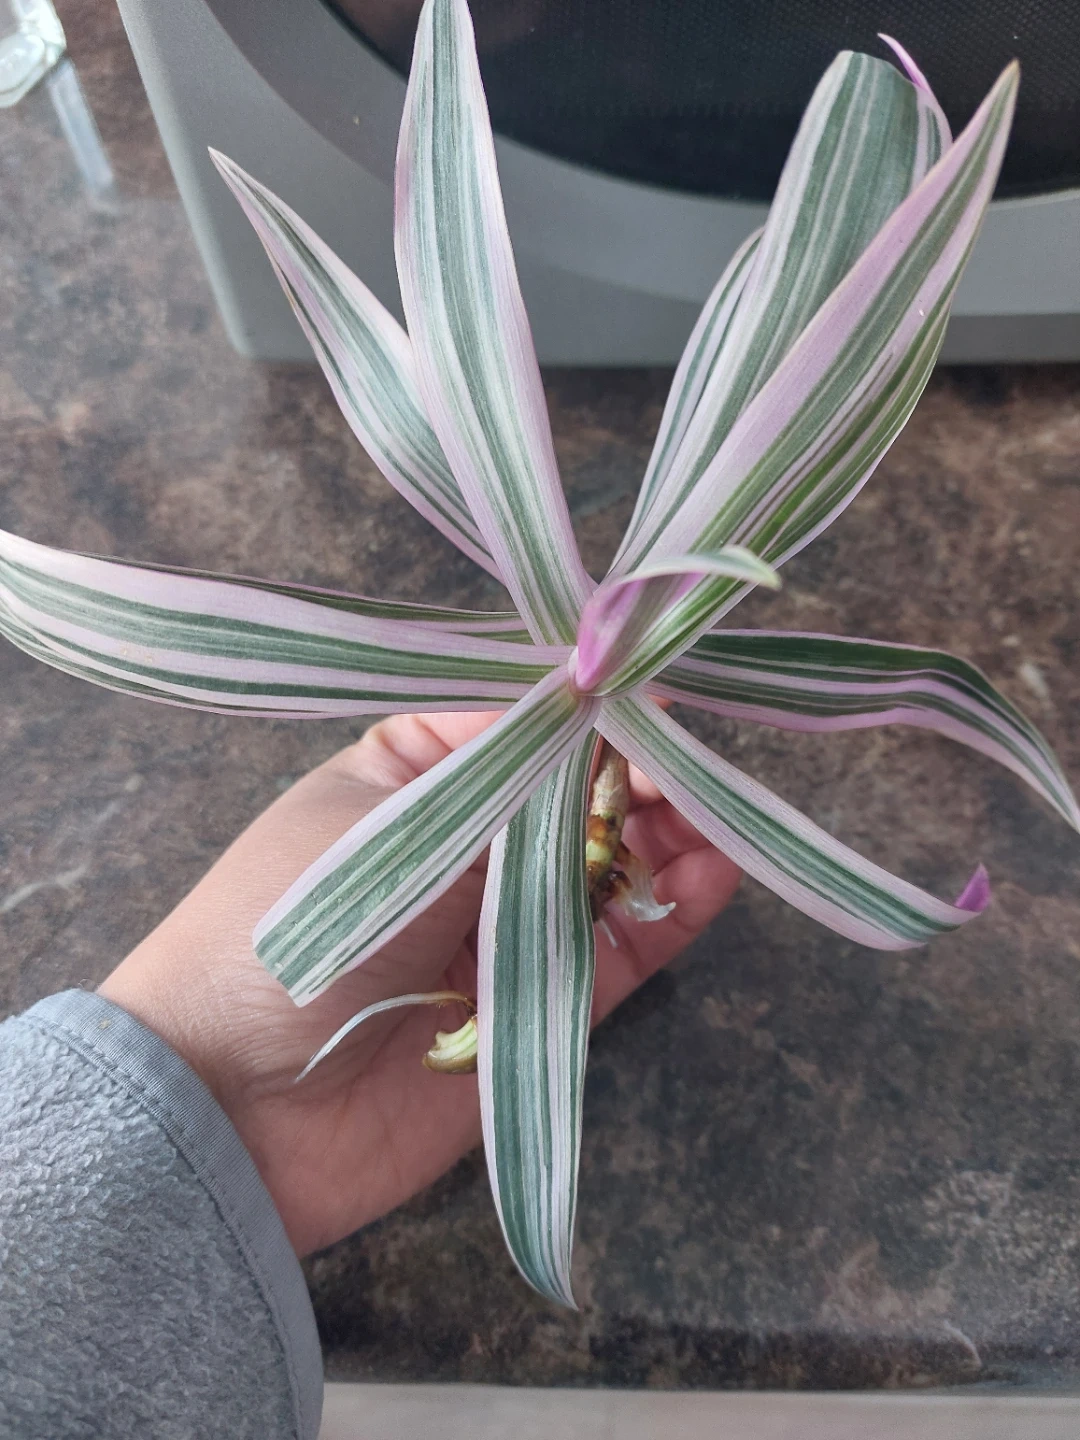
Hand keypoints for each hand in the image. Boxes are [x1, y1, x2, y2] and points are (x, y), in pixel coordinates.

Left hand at [99, 712, 740, 1255]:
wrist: (231, 1104)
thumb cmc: (295, 923)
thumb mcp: (394, 817)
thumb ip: (508, 770)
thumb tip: (597, 700)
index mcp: (412, 776)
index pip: (522, 727)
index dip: (588, 711)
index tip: (652, 696)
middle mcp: (465, 846)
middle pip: (575, 798)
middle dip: (638, 778)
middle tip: (693, 770)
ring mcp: (499, 929)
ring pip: (605, 873)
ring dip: (666, 843)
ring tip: (719, 819)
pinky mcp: (533, 1009)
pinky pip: (613, 954)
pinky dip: (666, 916)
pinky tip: (712, 876)